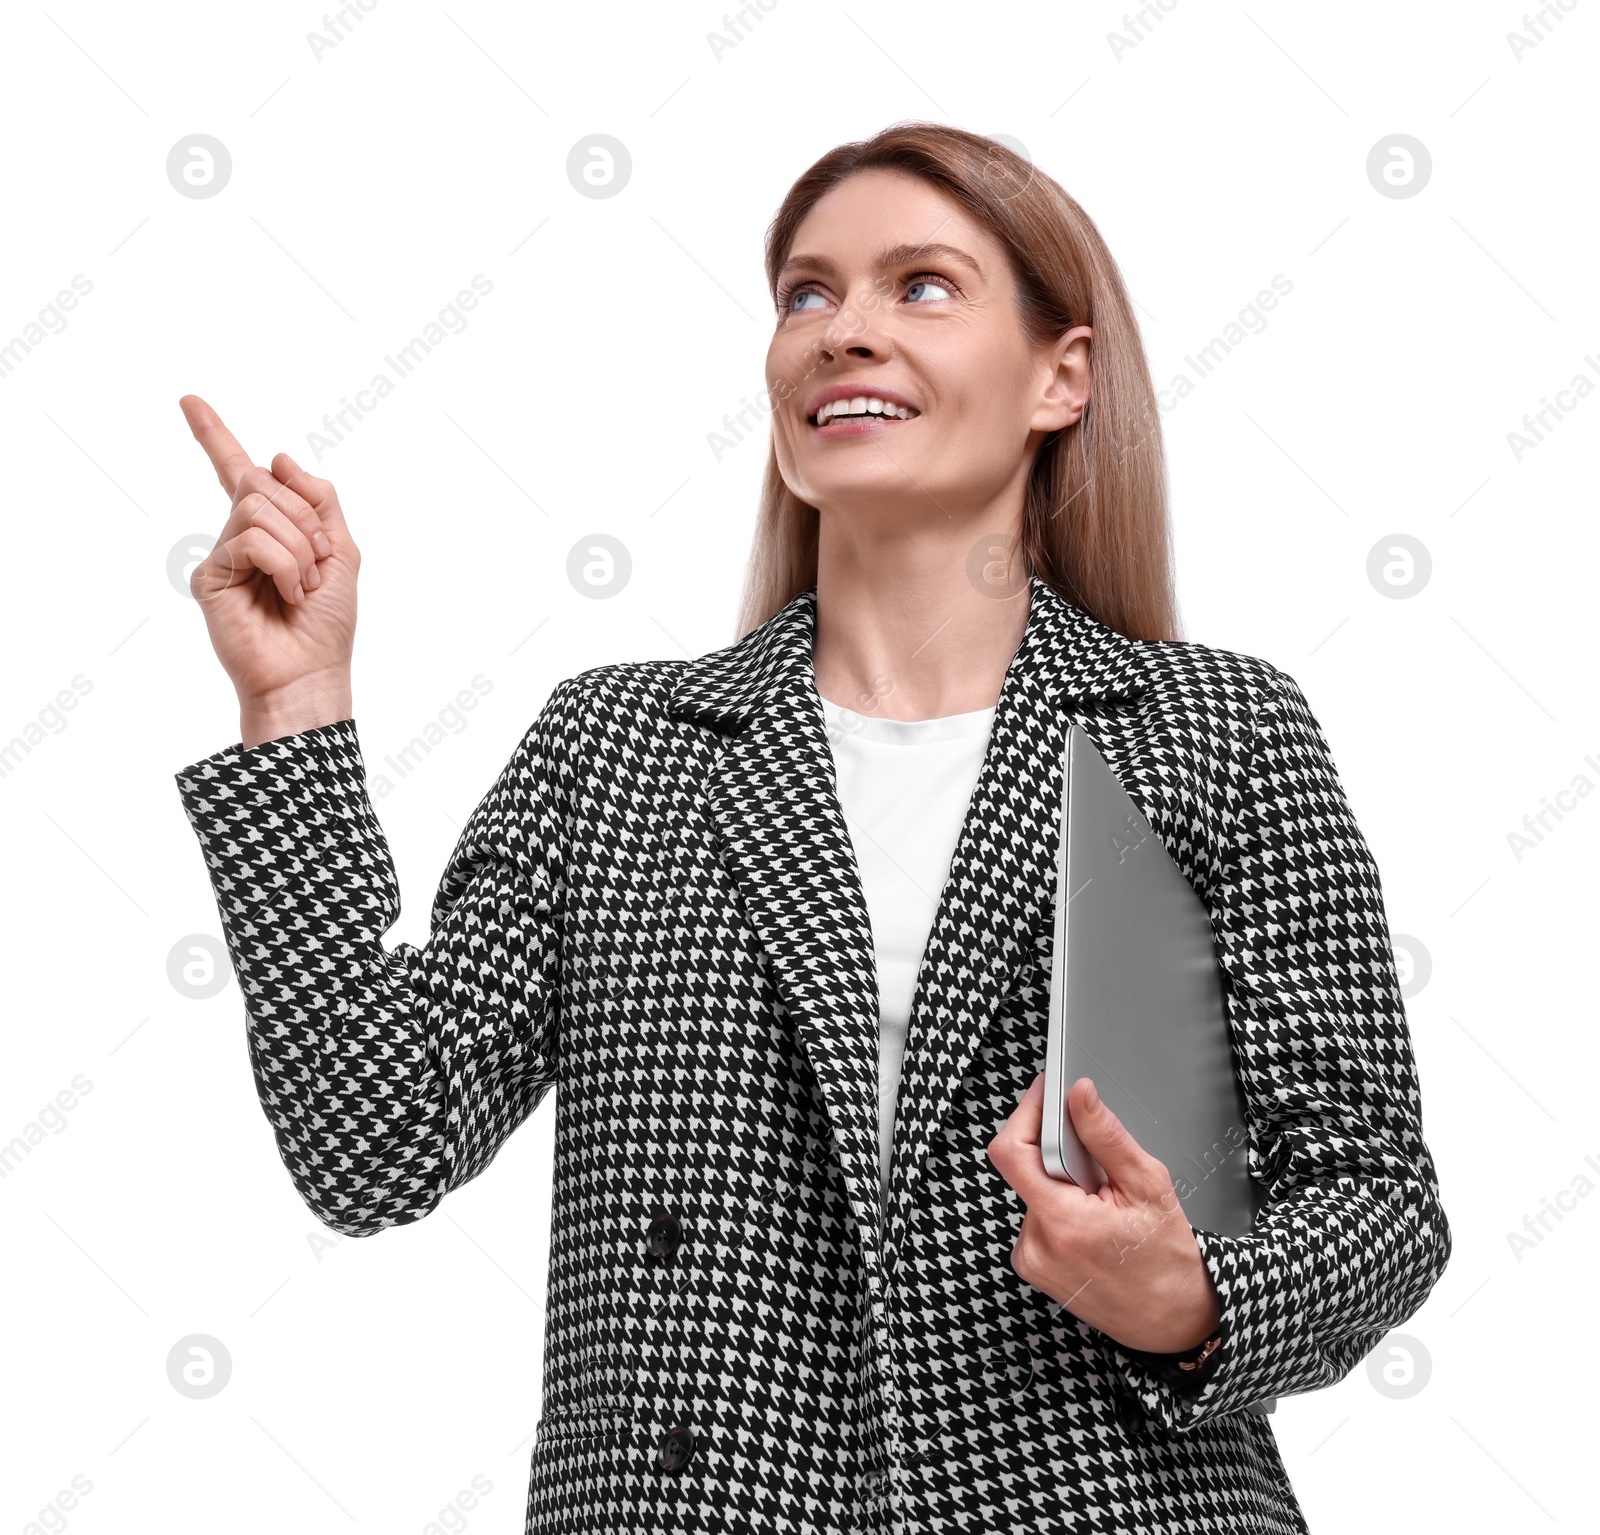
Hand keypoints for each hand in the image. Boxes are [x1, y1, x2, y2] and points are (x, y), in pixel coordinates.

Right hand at [179, 394, 357, 735]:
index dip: (214, 435)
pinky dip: (284, 565)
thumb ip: (319, 499)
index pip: (240, 472)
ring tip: (302, 586)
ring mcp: (223, 555)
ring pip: (258, 507)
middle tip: (318, 561)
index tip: (189, 400)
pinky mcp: (209, 577)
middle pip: (261, 480)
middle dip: (303, 516)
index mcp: (272, 527)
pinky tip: (287, 594)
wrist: (312, 673)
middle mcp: (241, 535)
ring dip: (298, 546)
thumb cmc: (327, 623)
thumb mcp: (343, 551)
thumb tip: (277, 456)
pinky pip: (251, 540)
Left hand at [987, 1072, 1221, 1355]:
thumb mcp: (1148, 1186)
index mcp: (1063, 1223)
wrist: (1173, 1321)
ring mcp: (1030, 1258)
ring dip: (1061, 1181)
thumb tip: (1079, 1095)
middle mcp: (1036, 1244)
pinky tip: (1090, 1221)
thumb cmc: (1168, 1261)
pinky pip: (1035, 1213)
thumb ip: (1106, 1136)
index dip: (1026, 1113)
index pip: (1012, 1152)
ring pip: (1032, 1187)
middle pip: (1024, 1167)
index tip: (1046, 1092)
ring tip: (1101, 1204)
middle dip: (1058, 1151)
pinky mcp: (1031, 1264)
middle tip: (1097, 1165)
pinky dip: (1059, 1204)